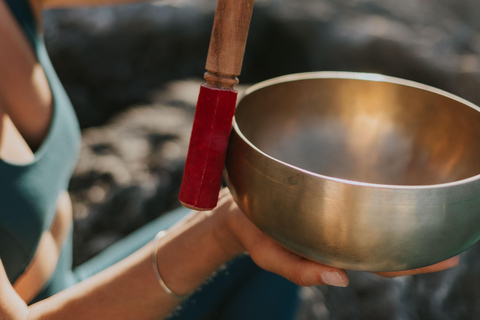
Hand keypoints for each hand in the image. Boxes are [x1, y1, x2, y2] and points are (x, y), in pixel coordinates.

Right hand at [214, 188, 458, 287]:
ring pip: (380, 213)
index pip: (383, 262)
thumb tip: (339, 280)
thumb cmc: (255, 235)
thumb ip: (299, 271)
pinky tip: (401, 176)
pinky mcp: (330, 192)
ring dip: (411, 209)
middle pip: (391, 238)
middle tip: (461, 229)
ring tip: (442, 196)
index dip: (417, 261)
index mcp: (334, 252)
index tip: (449, 256)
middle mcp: (343, 233)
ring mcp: (339, 213)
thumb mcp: (270, 257)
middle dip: (426, 236)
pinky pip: (362, 190)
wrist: (239, 209)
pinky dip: (384, 188)